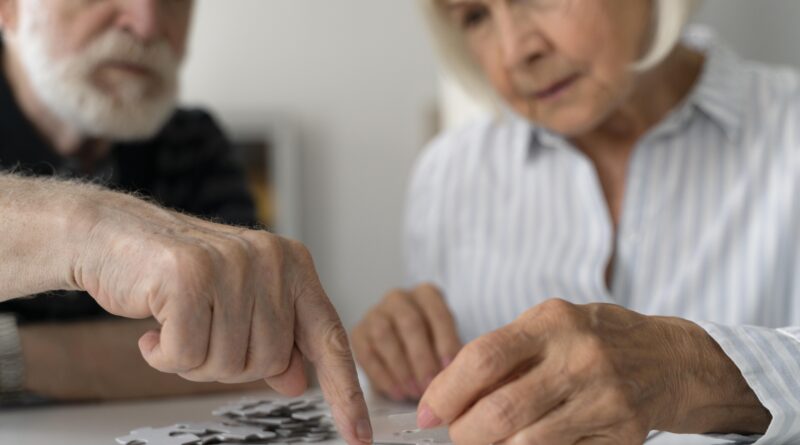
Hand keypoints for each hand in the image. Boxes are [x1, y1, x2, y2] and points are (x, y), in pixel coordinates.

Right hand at [67, 190, 370, 444]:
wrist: (113, 235)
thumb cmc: (178, 274)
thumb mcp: (237, 305)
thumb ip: (273, 339)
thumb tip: (299, 382)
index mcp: (292, 265)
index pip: (329, 337)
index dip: (345, 392)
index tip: (360, 436)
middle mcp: (271, 260)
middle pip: (268, 361)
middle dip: (228, 364)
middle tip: (199, 334)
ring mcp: (233, 263)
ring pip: (228, 362)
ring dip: (193, 361)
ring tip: (175, 325)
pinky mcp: (189, 273)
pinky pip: (187, 354)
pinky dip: (164, 355)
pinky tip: (153, 329)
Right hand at [353, 284, 461, 400]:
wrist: (404, 346)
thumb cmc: (432, 345)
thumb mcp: (446, 342)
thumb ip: (450, 352)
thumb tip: (453, 374)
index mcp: (426, 294)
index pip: (437, 313)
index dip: (445, 342)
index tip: (450, 369)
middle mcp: (398, 298)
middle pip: (410, 323)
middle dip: (421, 358)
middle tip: (430, 386)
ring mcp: (375, 313)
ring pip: (385, 336)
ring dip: (401, 368)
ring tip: (414, 392)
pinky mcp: (358, 333)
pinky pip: (367, 354)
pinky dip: (383, 376)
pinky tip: (397, 393)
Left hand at [416, 299, 769, 444]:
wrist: (669, 359)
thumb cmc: (593, 338)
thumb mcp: (548, 326)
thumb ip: (502, 353)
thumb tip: (444, 392)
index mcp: (553, 321)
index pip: (484, 357)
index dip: (446, 391)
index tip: (427, 413)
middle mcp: (580, 357)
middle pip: (501, 409)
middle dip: (464, 431)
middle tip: (456, 434)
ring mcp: (604, 398)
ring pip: (527, 442)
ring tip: (484, 440)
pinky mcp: (621, 434)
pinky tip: (522, 443)